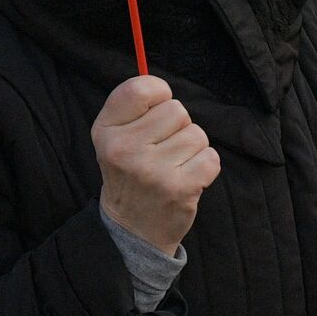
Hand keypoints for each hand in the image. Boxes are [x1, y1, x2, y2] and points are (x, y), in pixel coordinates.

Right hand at [92, 76, 219, 256]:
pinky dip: (204, 167)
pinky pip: (211, 157)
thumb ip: (133, 106)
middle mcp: (124, 149)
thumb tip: (162, 84)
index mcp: (106, 131)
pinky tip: (186, 180)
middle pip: (177, 110)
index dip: (159, 94)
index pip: (142, 87)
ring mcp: (152, 170)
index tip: (155, 112)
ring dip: (191, 149)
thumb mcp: (114, 137)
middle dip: (177, 127)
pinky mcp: (179, 189)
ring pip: (196, 134)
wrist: (131, 231)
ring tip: (172, 168)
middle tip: (162, 151)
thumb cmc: (130, 173)